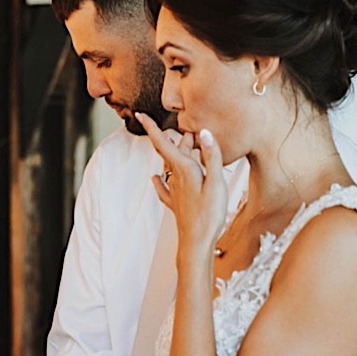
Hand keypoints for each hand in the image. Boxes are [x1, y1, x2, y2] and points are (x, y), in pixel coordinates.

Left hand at [138, 113, 226, 255]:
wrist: (197, 242)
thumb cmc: (210, 214)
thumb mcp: (217, 182)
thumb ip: (212, 156)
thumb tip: (204, 132)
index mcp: (184, 169)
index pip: (164, 143)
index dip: (151, 127)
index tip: (139, 113)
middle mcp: (176, 178)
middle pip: (170, 152)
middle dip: (175, 138)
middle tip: (187, 128)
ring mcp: (175, 191)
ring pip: (170, 166)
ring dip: (176, 154)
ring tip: (186, 144)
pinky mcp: (176, 203)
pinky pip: (164, 187)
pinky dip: (160, 179)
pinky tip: (155, 178)